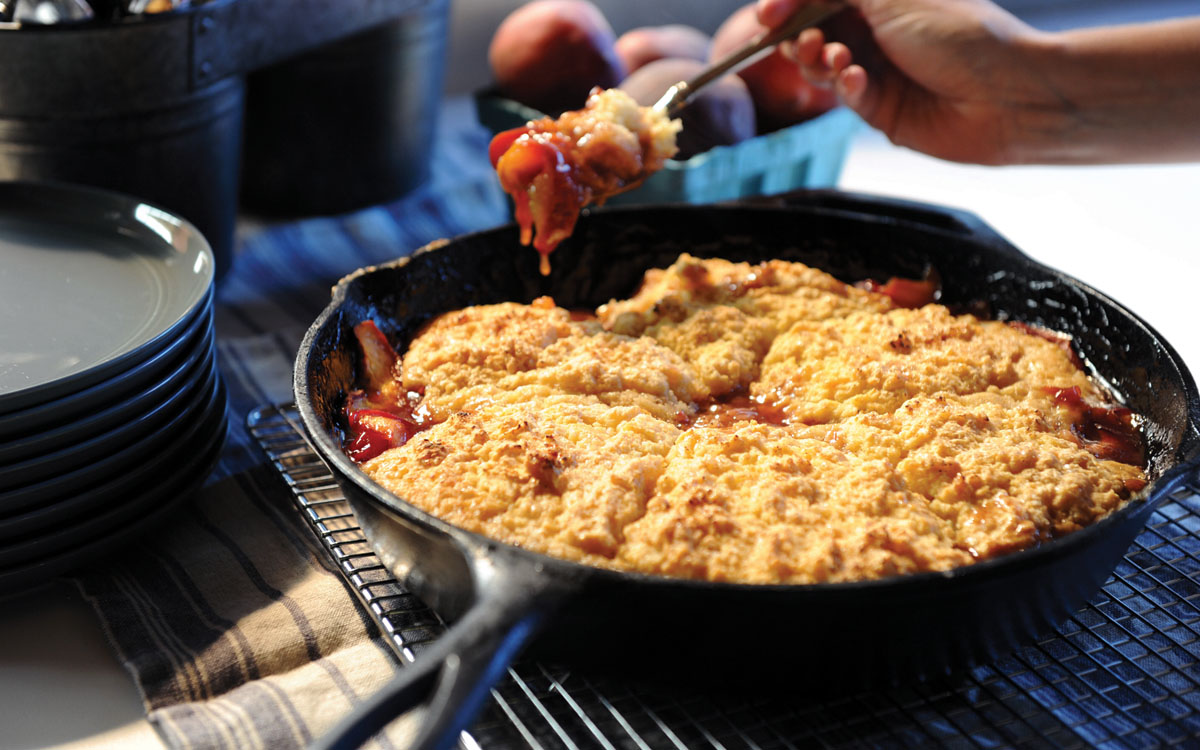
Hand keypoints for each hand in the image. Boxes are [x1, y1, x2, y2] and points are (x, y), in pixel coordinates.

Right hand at [757, 0, 1044, 163]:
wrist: (1005, 96)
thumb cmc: (963, 35)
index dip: (790, 3)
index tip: (769, 15)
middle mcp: (881, 30)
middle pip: (815, 30)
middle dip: (801, 35)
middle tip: (805, 42)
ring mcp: (880, 70)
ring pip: (824, 66)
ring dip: (821, 61)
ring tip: (837, 60)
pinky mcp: (881, 109)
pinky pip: (846, 96)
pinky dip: (845, 87)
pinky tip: (858, 80)